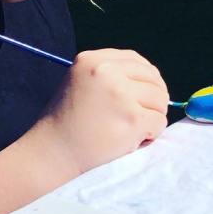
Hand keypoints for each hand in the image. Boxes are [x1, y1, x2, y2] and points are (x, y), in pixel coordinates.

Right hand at [38, 49, 168, 172]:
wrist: (52, 153)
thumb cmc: (67, 123)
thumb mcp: (81, 84)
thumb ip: (110, 76)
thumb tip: (152, 80)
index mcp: (92, 60)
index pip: (135, 60)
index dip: (146, 78)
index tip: (143, 94)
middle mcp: (106, 72)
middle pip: (153, 79)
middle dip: (153, 99)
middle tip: (141, 117)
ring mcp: (121, 95)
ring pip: (160, 101)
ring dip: (152, 117)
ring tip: (132, 130)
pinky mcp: (132, 119)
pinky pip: (159, 122)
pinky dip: (151, 134)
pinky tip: (131, 140)